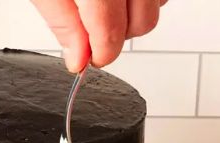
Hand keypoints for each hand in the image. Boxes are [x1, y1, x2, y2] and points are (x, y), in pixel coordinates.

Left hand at [32, 0, 166, 71]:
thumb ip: (62, 22)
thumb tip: (78, 58)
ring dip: (133, 17)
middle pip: (142, 23)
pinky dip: (144, 0)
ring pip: (157, 8)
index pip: (109, 29)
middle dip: (117, 36)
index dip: (99, 52)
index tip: (88, 60)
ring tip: (105, 8)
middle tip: (91, 33)